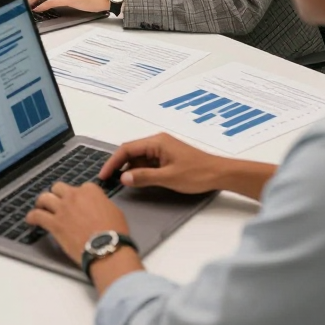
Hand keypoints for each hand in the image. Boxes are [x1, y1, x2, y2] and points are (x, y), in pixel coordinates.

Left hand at [25, 181, 129, 265]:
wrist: (108, 248)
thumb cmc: (116, 233)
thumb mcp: (114, 211)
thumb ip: (101, 203)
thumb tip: (96, 206)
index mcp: (90, 190)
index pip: (80, 188)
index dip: (79, 196)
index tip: (78, 203)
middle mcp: (73, 195)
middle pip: (58, 188)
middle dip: (58, 194)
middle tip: (57, 203)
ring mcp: (62, 208)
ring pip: (45, 197)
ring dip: (42, 202)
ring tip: (40, 207)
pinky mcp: (54, 223)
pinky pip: (37, 216)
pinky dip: (32, 217)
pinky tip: (30, 220)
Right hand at [98, 133, 225, 195]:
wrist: (221, 174)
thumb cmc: (197, 174)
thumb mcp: (168, 178)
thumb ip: (144, 177)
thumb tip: (123, 178)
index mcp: (156, 142)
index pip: (127, 149)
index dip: (113, 162)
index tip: (104, 175)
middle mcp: (157, 142)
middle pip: (132, 152)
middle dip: (120, 165)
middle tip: (109, 180)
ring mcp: (163, 149)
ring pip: (140, 158)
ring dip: (131, 170)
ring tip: (122, 183)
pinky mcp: (168, 157)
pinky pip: (149, 162)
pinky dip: (141, 171)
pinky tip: (138, 181)